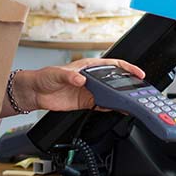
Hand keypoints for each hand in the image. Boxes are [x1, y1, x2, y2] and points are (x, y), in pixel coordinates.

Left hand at [11, 58, 145, 112]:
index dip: (127, 68)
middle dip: (129, 85)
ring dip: (121, 98)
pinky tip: (118, 110)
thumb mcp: (57, 74)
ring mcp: (90, 91)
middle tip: (140, 91)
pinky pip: (102, 105)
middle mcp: (91, 79)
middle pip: (115, 80)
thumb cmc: (44, 77)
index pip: (113, 65)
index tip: (138, 73)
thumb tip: (80, 79)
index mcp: (88, 67)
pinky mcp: (86, 103)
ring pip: (111, 94)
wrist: (35, 92)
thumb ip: (69, 77)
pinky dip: (111, 108)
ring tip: (132, 103)